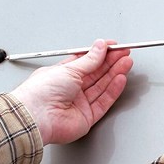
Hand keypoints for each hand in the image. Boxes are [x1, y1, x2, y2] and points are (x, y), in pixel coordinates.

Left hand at [12, 40, 133, 144]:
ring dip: (115, 74)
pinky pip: (104, 102)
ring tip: (126, 62)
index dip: (100, 53)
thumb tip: (100, 47)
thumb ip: (89, 59)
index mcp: (62, 75)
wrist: (37, 117)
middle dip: (111, 62)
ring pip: (102, 87)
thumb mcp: (69, 68)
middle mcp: (70, 89)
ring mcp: (79, 104)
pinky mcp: (87, 117)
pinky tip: (120, 79)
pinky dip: (113, 90)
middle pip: (96, 74)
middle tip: (124, 53)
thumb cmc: (41, 92)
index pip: (85, 61)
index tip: (113, 46)